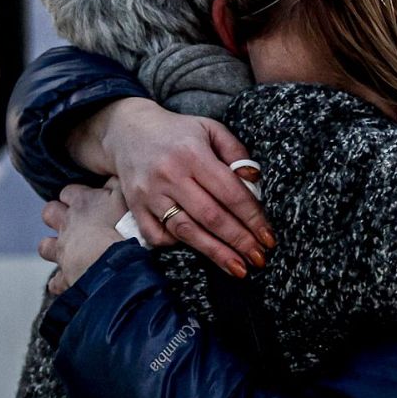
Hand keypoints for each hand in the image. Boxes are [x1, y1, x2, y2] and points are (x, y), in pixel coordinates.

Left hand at [39, 183, 129, 295]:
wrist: (119, 266)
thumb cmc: (126, 229)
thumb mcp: (127, 198)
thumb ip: (118, 184)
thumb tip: (113, 175)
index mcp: (83, 203)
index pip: (69, 191)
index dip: (76, 195)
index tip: (88, 200)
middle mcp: (68, 225)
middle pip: (49, 213)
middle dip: (56, 216)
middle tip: (73, 222)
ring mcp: (63, 251)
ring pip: (44, 246)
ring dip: (52, 248)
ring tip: (67, 251)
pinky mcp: (65, 276)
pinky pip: (56, 282)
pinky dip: (61, 283)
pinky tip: (70, 282)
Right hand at [88, 98, 271, 275]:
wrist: (128, 131)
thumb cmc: (178, 133)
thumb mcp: (210, 129)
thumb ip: (236, 151)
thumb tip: (254, 179)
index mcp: (193, 154)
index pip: (230, 191)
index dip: (252, 217)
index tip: (268, 237)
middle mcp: (171, 175)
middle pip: (211, 216)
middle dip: (239, 241)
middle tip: (259, 259)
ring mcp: (150, 193)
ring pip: (186, 230)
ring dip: (214, 253)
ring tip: (238, 268)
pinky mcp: (135, 206)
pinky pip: (156, 235)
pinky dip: (176, 245)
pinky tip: (197, 249)